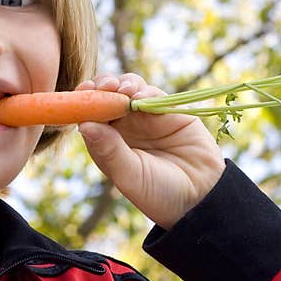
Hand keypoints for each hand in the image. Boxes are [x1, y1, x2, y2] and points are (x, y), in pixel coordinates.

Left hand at [75, 73, 225, 227]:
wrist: (201, 196)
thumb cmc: (159, 193)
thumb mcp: (130, 175)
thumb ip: (110, 150)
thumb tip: (84, 124)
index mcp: (107, 142)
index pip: (89, 115)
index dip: (83, 102)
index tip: (80, 93)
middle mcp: (123, 127)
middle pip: (105, 96)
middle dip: (101, 86)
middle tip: (101, 86)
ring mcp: (145, 117)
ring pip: (127, 89)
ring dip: (121, 84)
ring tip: (121, 89)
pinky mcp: (167, 110)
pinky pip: (152, 94)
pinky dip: (144, 90)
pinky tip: (140, 95)